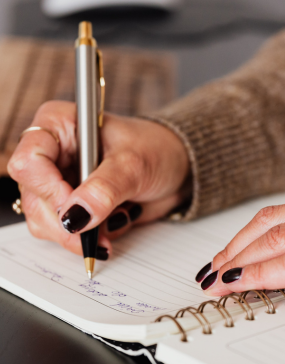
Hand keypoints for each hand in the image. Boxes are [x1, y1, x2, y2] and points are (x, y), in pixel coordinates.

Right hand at [8, 101, 189, 255]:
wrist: (175, 167)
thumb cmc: (156, 149)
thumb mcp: (134, 164)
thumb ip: (104, 189)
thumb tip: (75, 217)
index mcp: (60, 125)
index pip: (30, 160)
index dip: (49, 190)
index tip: (77, 210)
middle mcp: (54, 154)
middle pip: (34, 197)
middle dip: (65, 223)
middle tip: (95, 233)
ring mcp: (60, 182)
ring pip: (44, 220)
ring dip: (78, 234)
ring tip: (112, 224)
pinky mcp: (72, 205)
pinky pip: (64, 232)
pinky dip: (88, 238)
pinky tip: (112, 224)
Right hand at [195, 204, 284, 295]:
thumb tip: (253, 288)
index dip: (256, 274)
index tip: (228, 284)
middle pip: (274, 237)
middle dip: (237, 259)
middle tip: (213, 278)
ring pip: (268, 218)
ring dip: (237, 242)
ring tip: (217, 262)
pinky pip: (276, 212)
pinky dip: (251, 228)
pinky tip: (240, 242)